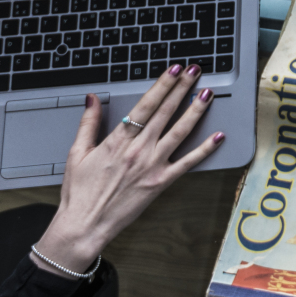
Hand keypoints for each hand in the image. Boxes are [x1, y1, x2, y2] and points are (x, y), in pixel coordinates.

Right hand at [30, 65, 222, 276]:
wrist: (84, 226)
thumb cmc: (79, 192)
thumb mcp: (76, 153)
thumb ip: (88, 123)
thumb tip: (93, 97)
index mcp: (117, 141)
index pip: (145, 105)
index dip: (162, 85)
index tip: (173, 70)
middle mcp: (138, 150)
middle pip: (165, 112)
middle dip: (182, 89)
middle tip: (195, 71)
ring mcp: (152, 166)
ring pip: (180, 132)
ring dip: (196, 111)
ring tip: (208, 93)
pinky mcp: (161, 183)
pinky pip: (188, 163)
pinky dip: (205, 149)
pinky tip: (218, 136)